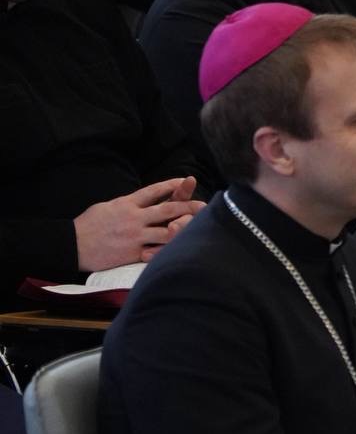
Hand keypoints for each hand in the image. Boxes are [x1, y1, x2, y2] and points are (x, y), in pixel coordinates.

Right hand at [74, 177, 204, 271]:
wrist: (73, 245)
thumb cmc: (89, 225)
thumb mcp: (107, 206)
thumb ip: (128, 203)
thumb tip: (144, 201)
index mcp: (127, 203)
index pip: (154, 190)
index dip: (172, 185)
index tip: (187, 180)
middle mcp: (134, 217)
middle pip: (168, 209)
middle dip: (189, 207)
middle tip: (204, 206)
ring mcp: (135, 235)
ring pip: (167, 231)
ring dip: (184, 229)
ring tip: (198, 228)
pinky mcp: (134, 253)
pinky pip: (157, 251)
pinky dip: (169, 250)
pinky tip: (182, 249)